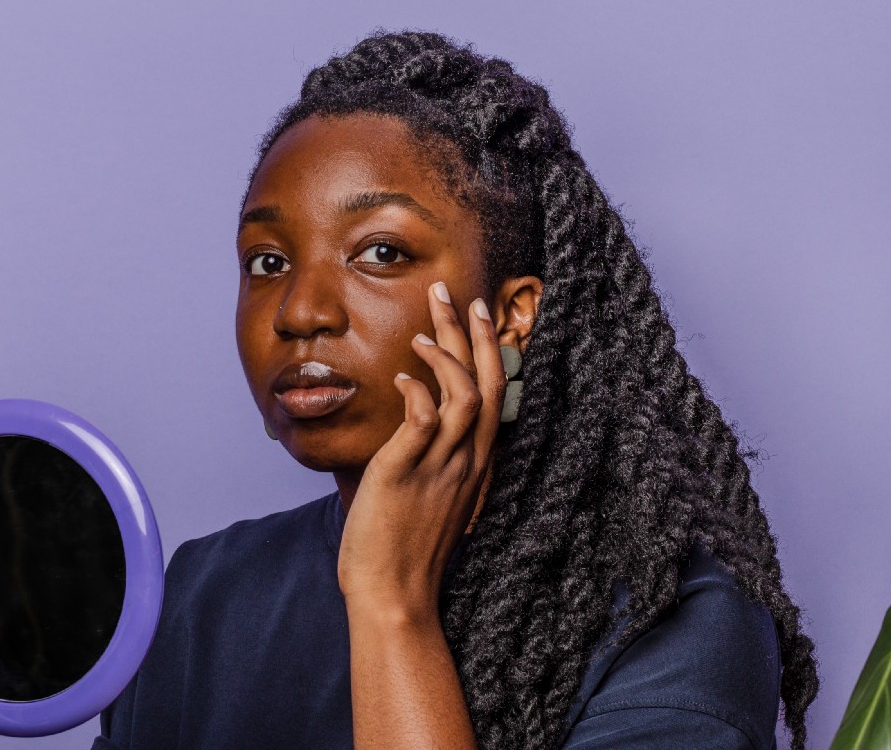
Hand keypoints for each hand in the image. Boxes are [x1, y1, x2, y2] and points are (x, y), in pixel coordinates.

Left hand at [338, 281, 503, 615]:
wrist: (395, 597)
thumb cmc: (406, 549)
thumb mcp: (433, 496)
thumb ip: (434, 458)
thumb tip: (420, 421)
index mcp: (475, 465)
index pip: (495, 395)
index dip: (489, 351)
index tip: (479, 314)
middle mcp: (466, 462)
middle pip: (486, 384)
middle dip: (473, 334)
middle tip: (457, 294)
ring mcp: (441, 467)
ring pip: (463, 395)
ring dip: (447, 356)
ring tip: (423, 332)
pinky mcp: (407, 474)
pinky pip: (424, 422)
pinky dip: (418, 392)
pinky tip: (404, 376)